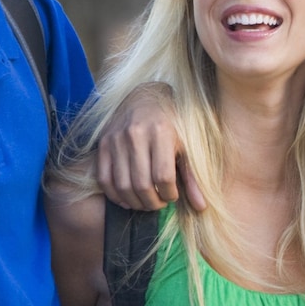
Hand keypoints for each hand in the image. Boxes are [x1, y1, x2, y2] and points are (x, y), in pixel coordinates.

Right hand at [95, 82, 202, 210]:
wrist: (145, 97)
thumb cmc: (172, 125)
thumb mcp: (186, 147)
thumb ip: (193, 177)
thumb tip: (201, 208)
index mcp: (161, 133)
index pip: (164, 177)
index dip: (169, 194)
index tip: (172, 197)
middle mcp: (136, 135)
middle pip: (142, 184)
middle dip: (152, 202)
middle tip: (158, 204)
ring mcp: (116, 139)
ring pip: (123, 185)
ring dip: (135, 202)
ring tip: (145, 203)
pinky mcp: (103, 143)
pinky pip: (104, 178)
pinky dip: (115, 195)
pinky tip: (127, 199)